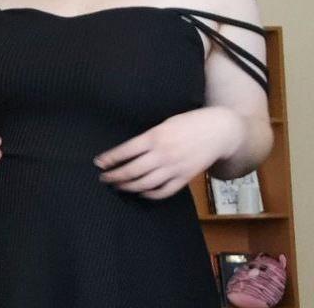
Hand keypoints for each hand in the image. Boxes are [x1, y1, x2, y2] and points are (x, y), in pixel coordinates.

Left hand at [93, 107, 242, 199]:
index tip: (98, 163)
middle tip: (104, 178)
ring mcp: (174, 168)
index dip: (110, 159)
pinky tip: (140, 192)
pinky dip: (149, 194)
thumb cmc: (189, 123)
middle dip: (114, 176)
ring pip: (145, 184)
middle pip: (132, 171)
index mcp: (155, 137)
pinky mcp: (185, 178)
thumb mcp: (165, 124)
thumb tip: (126, 152)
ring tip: (118, 186)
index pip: (125, 151)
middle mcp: (163, 154)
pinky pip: (163, 191)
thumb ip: (148, 138)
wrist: (219, 131)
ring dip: (128, 187)